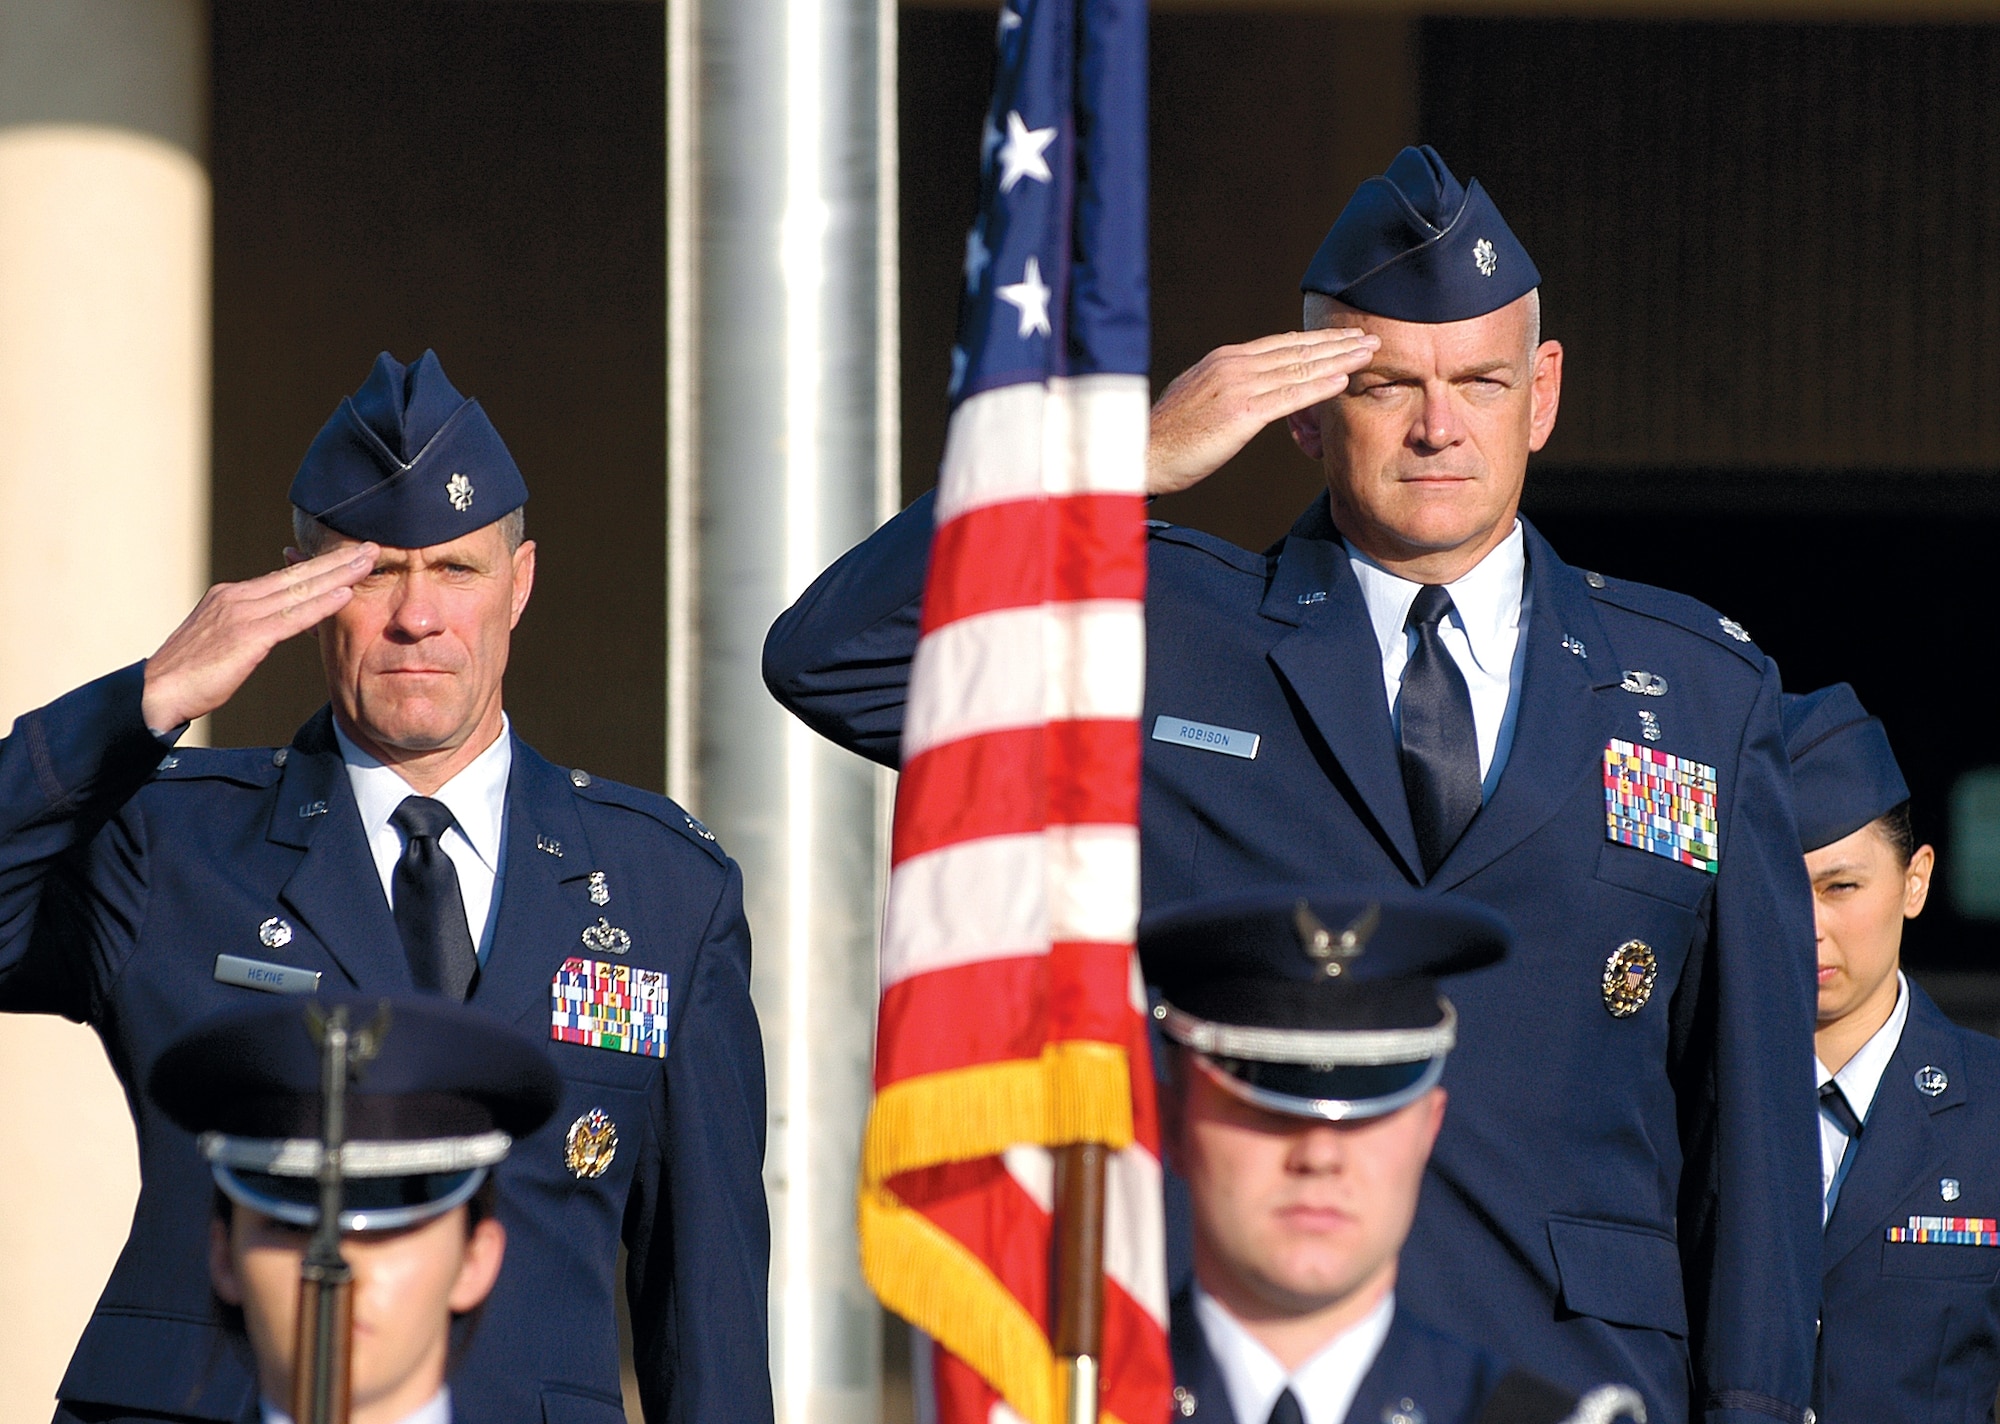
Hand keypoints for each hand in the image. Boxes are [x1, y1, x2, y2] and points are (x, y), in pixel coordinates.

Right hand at [140, 544, 378, 732]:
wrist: (156, 692)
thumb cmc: (190, 674)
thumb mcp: (224, 640)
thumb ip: (251, 626)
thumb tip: (279, 623)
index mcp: (231, 596)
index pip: (283, 577)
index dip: (318, 566)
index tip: (348, 555)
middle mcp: (237, 597)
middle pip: (296, 575)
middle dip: (336, 560)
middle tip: (370, 546)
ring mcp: (241, 614)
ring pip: (299, 589)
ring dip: (338, 574)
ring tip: (369, 561)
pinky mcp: (246, 636)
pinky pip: (292, 617)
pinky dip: (321, 604)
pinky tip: (345, 594)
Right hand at [1145, 328, 1379, 494]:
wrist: (1141, 451)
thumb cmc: (1166, 434)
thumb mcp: (1196, 397)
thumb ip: (1223, 387)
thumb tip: (1243, 388)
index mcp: (1224, 359)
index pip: (1280, 344)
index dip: (1316, 340)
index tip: (1343, 337)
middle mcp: (1233, 365)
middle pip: (1296, 350)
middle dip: (1336, 343)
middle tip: (1370, 337)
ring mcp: (1238, 387)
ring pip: (1299, 369)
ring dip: (1338, 360)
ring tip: (1368, 354)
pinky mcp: (1240, 415)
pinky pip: (1289, 398)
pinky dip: (1319, 387)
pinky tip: (1343, 380)